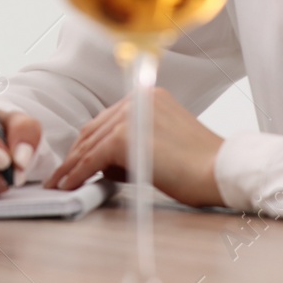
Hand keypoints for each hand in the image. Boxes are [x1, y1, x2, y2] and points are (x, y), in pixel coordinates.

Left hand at [45, 87, 224, 206]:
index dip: (89, 143)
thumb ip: (135, 142)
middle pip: (95, 128)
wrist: (221, 170)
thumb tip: (104, 162)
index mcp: (148, 96)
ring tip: (60, 183)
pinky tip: (70, 185)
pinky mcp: (126, 136)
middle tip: (62, 174)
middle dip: (76, 154)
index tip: (76, 160)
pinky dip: (78, 173)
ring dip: (73, 166)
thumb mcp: (162, 143)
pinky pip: (93, 157)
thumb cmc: (200, 165)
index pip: (108, 120)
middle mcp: (137, 98)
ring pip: (91, 143)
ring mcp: (131, 114)